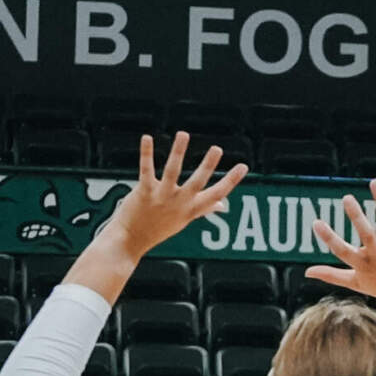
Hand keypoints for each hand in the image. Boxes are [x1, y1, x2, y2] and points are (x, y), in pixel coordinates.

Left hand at [105, 133, 246, 258]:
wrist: (131, 240)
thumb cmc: (158, 228)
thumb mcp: (184, 220)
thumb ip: (204, 208)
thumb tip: (222, 205)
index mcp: (190, 209)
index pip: (216, 194)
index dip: (231, 181)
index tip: (244, 166)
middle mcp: (179, 203)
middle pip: (197, 182)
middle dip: (208, 165)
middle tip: (217, 148)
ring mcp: (161, 197)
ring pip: (172, 171)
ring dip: (178, 152)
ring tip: (184, 134)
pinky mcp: (144, 192)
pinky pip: (146, 170)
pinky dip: (146, 153)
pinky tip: (148, 138)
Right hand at [308, 180, 375, 312]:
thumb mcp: (355, 283)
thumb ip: (331, 275)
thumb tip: (307, 272)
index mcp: (362, 265)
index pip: (342, 251)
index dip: (328, 238)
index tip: (316, 222)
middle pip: (366, 234)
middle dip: (356, 216)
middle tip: (346, 198)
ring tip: (374, 182)